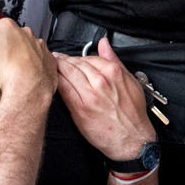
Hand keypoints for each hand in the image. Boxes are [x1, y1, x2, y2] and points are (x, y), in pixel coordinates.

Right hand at [0, 20, 56, 96]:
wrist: (28, 87)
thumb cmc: (4, 69)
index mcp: (6, 26)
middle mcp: (25, 33)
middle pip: (1, 43)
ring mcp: (38, 46)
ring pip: (18, 53)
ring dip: (10, 60)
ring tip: (4, 73)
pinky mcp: (47, 61)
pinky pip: (33, 64)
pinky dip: (26, 69)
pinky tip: (19, 76)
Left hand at [53, 38, 154, 162]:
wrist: (131, 139)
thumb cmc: (132, 114)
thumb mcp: (130, 81)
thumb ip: (114, 60)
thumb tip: (104, 44)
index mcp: (113, 72)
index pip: (88, 57)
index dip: (77, 57)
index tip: (72, 59)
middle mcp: (100, 81)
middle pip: (75, 63)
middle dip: (65, 60)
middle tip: (57, 60)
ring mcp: (89, 94)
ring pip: (67, 72)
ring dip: (58, 68)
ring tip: (52, 67)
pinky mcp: (79, 108)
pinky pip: (63, 89)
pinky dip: (56, 81)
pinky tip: (52, 80)